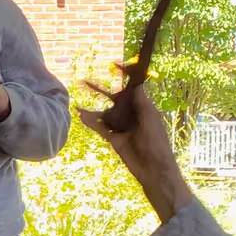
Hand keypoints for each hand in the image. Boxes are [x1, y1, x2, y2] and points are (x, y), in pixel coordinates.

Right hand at [77, 79, 193, 223]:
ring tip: (80, 105)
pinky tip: (80, 114)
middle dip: (105, 93)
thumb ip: (140, 100)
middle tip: (88, 84)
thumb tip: (136, 82)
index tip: (115, 64)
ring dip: (94, 110)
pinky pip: (101, 128)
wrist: (154, 170)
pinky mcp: (114, 139)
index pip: (133, 89)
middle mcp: (132, 116)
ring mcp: (122, 128)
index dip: (126, 76)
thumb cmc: (156, 142)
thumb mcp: (149, 118)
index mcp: (143, 108)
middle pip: (117, 101)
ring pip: (106, 115)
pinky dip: (91, 122)